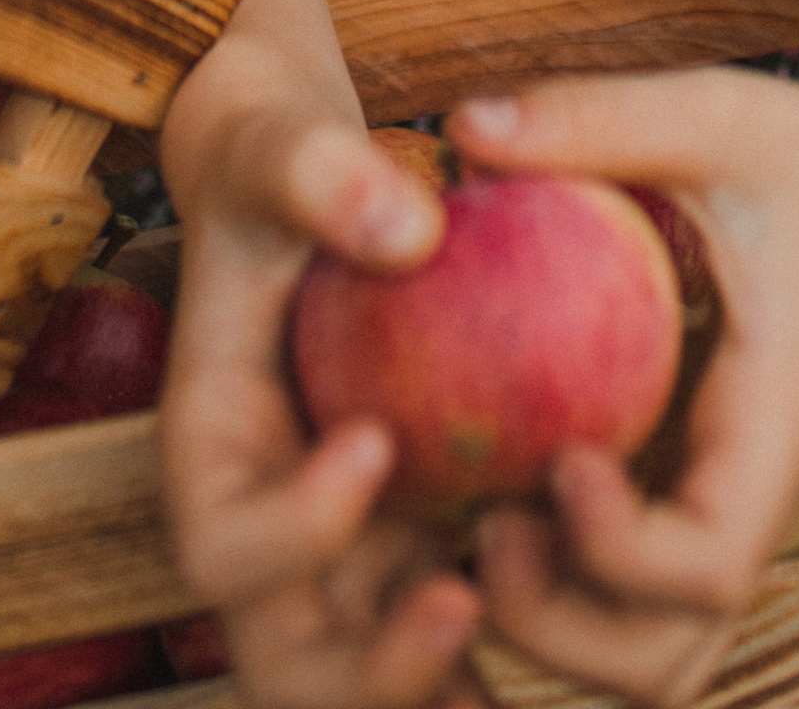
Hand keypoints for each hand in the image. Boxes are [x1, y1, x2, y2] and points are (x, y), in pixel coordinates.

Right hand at [157, 59, 482, 708]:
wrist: (292, 182)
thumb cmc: (278, 156)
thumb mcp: (285, 143)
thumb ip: (328, 177)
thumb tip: (412, 233)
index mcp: (211, 448)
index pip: (219, 544)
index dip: (290, 529)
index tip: (375, 441)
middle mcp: (264, 524)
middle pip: (285, 662)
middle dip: (371, 669)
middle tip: (463, 597)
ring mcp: (332, 550)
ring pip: (367, 677)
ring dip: (437, 682)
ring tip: (533, 620)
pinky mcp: (398, 542)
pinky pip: (439, 633)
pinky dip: (493, 655)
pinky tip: (587, 621)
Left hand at [454, 67, 798, 707]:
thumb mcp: (713, 112)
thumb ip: (595, 118)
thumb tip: (459, 127)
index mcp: (780, 418)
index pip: (711, 565)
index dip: (615, 548)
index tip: (558, 458)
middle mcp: (763, 496)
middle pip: (670, 660)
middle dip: (559, 630)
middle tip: (484, 524)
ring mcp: (735, 512)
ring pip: (655, 657)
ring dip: (556, 630)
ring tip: (485, 524)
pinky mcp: (706, 502)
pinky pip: (637, 604)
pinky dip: (563, 592)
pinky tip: (494, 498)